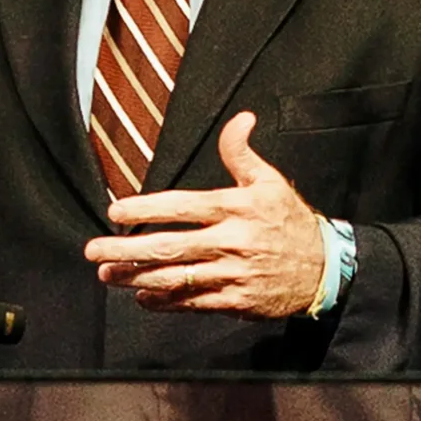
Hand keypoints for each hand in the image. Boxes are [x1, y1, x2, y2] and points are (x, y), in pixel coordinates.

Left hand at [83, 112, 325, 318]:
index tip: (115, 211)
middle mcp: (230, 241)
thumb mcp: (270, 181)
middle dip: (126, 250)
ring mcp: (232, 274)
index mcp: (235, 208)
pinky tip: (141, 297)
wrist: (326, 270)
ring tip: (108, 274)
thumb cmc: (291, 221)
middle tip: (94, 250)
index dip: (145, 209)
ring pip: (176, 278)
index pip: (181, 207)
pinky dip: (164, 302)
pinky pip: (193, 303)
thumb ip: (242, 152)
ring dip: (137, 277)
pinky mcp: (235, 301)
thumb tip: (240, 118)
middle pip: (169, 247)